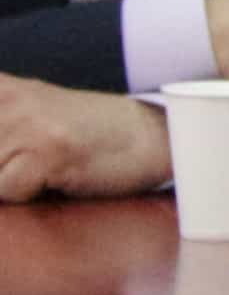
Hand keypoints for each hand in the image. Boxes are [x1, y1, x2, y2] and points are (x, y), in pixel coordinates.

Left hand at [0, 76, 171, 200]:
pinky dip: (25, 196)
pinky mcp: (48, 149)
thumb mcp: (21, 118)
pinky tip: (53, 178)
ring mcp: (25, 121)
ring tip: (36, 172)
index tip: (6, 157)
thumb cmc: (79, 136)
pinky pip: (7, 192)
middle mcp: (7, 98)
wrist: (147, 136)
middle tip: (25, 165)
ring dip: (5, 184)